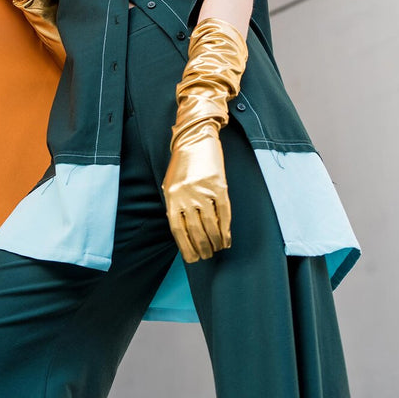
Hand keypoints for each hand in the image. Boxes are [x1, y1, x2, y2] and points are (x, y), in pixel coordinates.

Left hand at [161, 124, 230, 262]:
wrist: (196, 139)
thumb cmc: (182, 164)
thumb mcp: (171, 184)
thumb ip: (175, 207)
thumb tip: (183, 234)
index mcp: (172, 197)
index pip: (178, 230)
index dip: (186, 248)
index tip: (193, 258)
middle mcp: (186, 195)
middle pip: (195, 230)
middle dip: (202, 247)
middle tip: (207, 255)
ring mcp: (203, 190)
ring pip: (211, 224)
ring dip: (215, 241)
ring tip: (217, 249)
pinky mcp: (219, 186)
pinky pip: (224, 213)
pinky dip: (226, 229)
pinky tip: (227, 239)